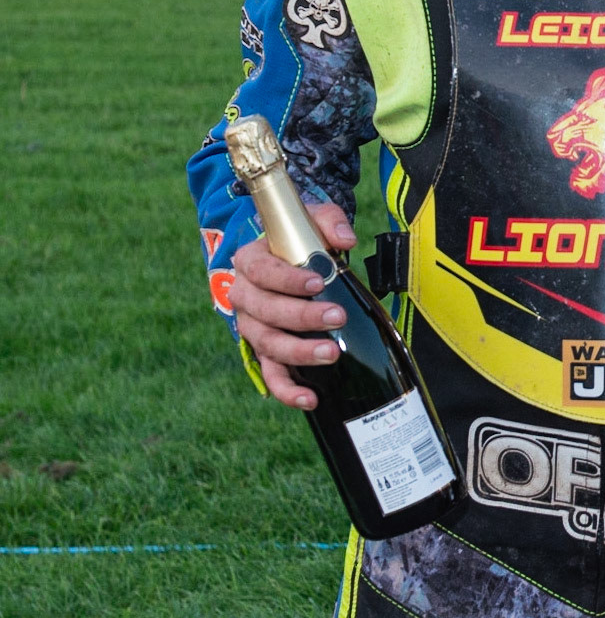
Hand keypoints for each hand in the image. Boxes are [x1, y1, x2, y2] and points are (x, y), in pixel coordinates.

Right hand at [227, 203, 358, 409]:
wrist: (297, 255)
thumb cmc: (304, 238)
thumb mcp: (315, 219)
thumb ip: (330, 220)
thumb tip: (346, 240)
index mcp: (250, 262)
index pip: (261, 272)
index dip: (286, 279)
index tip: (316, 282)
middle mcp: (244, 296)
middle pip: (265, 312)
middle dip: (301, 317)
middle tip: (337, 317)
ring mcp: (253, 327)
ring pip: (267, 344)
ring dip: (298, 351)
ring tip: (331, 354)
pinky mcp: (266, 351)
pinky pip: (271, 374)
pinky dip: (287, 389)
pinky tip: (310, 399)